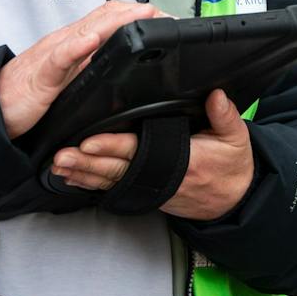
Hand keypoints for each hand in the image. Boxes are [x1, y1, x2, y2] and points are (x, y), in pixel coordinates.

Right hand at [0, 0, 160, 139]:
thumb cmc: (25, 94)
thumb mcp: (69, 81)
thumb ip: (91, 67)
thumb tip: (123, 65)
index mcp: (74, 44)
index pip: (111, 20)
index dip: (139, 16)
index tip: (167, 20)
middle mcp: (65, 43)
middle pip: (106, 18)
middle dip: (138, 14)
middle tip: (168, 15)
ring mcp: (52, 56)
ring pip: (88, 30)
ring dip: (117, 21)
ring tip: (143, 15)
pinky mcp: (40, 76)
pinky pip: (59, 57)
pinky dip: (77, 46)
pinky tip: (92, 40)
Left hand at [51, 89, 255, 220]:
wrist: (233, 200)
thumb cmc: (232, 168)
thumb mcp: (237, 138)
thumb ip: (225, 115)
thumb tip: (215, 94)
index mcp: (181, 161)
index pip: (140, 150)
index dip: (113, 146)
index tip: (91, 140)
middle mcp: (160, 177)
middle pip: (116, 168)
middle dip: (87, 162)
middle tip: (62, 155)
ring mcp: (150, 186)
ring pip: (109, 180)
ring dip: (82, 173)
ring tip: (59, 165)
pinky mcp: (144, 191)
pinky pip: (112, 187)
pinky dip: (90, 182)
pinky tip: (72, 177)